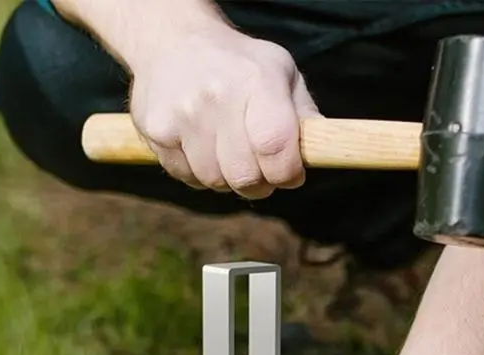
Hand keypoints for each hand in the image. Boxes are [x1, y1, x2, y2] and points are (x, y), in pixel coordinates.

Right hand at [128, 20, 319, 198]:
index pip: (275, 148)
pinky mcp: (156, 131)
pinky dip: (199, 172)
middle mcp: (217, 97)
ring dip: (227, 179)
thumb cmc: (238, 65)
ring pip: (215, 182)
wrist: (171, 40)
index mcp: (256, 81)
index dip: (287, 173)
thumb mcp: (280, 74)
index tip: (290, 173)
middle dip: (259, 183)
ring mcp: (182, 115)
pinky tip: (201, 146)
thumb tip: (326, 151)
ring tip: (228, 152)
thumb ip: (304, 116)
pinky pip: (187, 177)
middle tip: (259, 168)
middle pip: (245, 177)